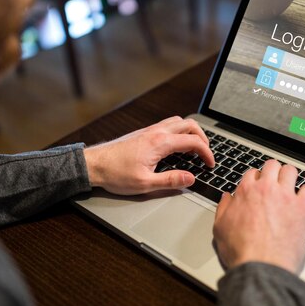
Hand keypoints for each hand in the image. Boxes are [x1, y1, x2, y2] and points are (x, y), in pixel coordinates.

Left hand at [83, 116, 214, 194]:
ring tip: (194, 148)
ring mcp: (149, 130)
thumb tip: (191, 179)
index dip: (206, 153)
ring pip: (178, 122)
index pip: (193, 142)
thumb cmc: (115, 174)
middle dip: (203, 138)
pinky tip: (176, 146)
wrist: (94, 164)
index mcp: (160, 143)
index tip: (210, 164)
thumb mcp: (145, 184)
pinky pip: (168, 125)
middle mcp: (156, 132)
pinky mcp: (144, 133)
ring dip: (191, 132)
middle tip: (206, 153)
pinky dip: (179, 132)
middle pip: (189, 124)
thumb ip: (170, 181)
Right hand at [213, 160, 304, 274]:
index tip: (257, 186)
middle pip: (272, 165)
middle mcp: (267, 189)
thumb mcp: (220, 228)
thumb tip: (227, 198)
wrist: (262, 266)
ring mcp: (286, 196)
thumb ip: (223, 208)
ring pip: (291, 171)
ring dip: (289, 176)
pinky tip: (303, 200)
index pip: (252, 172)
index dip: (255, 179)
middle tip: (274, 182)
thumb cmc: (241, 251)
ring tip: (289, 186)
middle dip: (273, 172)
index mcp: (246, 191)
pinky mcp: (302, 208)